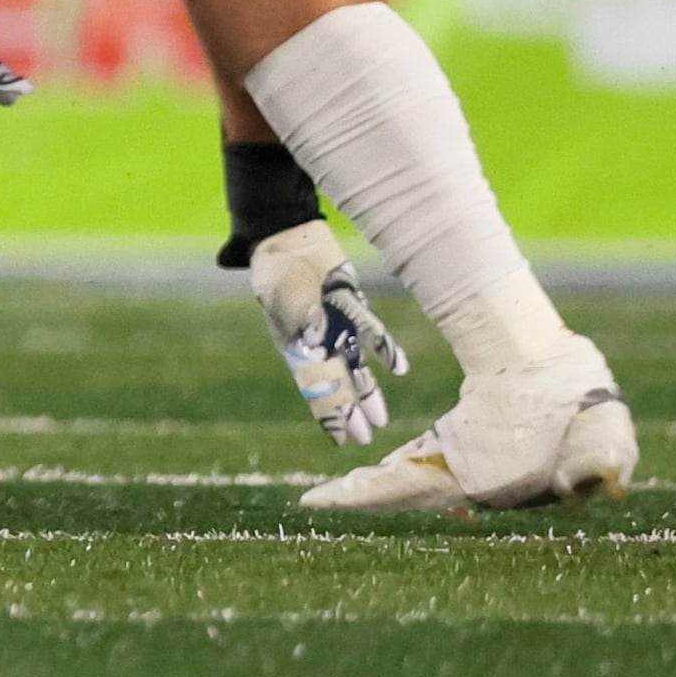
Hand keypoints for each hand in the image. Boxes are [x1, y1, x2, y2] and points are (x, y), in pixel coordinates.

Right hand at [247, 220, 405, 448]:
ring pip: (356, 367)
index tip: (339, 438)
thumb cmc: (276, 269)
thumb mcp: (280, 292)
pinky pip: (372, 333)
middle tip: (365, 438)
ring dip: (368, 392)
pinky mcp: (354, 309)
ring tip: (381, 420)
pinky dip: (384, 349)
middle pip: (337, 383)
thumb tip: (315, 337)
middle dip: (350, 411)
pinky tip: (399, 369)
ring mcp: (338, 327)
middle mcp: (318, 343)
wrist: (289, 238)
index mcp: (294, 345)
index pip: (313, 386)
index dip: (327, 412)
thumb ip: (299, 314)